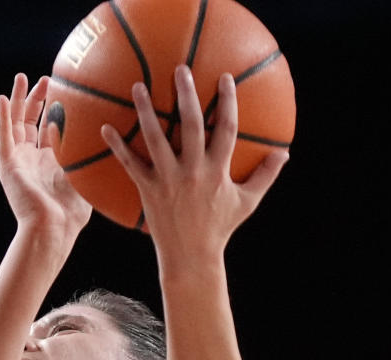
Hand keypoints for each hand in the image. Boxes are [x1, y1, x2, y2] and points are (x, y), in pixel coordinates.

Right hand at [0, 73, 91, 238]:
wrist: (52, 229)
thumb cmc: (71, 214)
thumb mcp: (87, 177)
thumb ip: (94, 158)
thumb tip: (119, 139)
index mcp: (49, 164)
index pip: (48, 129)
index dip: (54, 109)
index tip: (64, 89)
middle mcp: (32, 161)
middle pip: (31, 122)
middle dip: (37, 99)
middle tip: (47, 78)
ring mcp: (18, 162)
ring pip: (14, 124)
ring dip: (18, 100)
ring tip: (22, 77)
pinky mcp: (8, 166)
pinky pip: (4, 136)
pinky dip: (3, 117)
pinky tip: (3, 99)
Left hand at [101, 67, 287, 258]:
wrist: (191, 258)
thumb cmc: (219, 228)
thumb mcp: (247, 202)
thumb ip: (265, 175)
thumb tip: (285, 153)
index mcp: (218, 171)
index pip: (227, 129)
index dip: (228, 102)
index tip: (225, 78)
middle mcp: (193, 172)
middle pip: (191, 126)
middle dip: (186, 95)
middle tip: (180, 70)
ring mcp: (169, 180)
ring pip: (156, 139)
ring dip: (146, 111)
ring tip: (138, 87)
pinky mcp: (149, 190)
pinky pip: (131, 164)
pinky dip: (118, 147)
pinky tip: (106, 128)